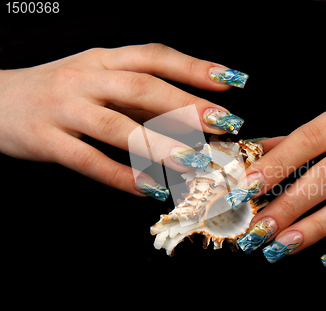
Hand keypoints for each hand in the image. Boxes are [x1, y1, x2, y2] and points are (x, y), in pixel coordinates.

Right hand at [0, 43, 248, 199]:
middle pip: (141, 87)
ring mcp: (63, 109)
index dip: (194, 67)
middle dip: (186, 106)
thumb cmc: (58, 91)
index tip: (231, 80)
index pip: (154, 56)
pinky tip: (150, 190)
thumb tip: (190, 114)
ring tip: (195, 162)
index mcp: (102, 60)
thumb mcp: (96, 80)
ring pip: (116, 127)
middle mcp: (84, 78)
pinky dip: (121, 177)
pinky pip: (88, 162)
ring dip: (160, 145)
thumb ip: (137, 95)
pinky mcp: (45, 141)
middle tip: (224, 123)